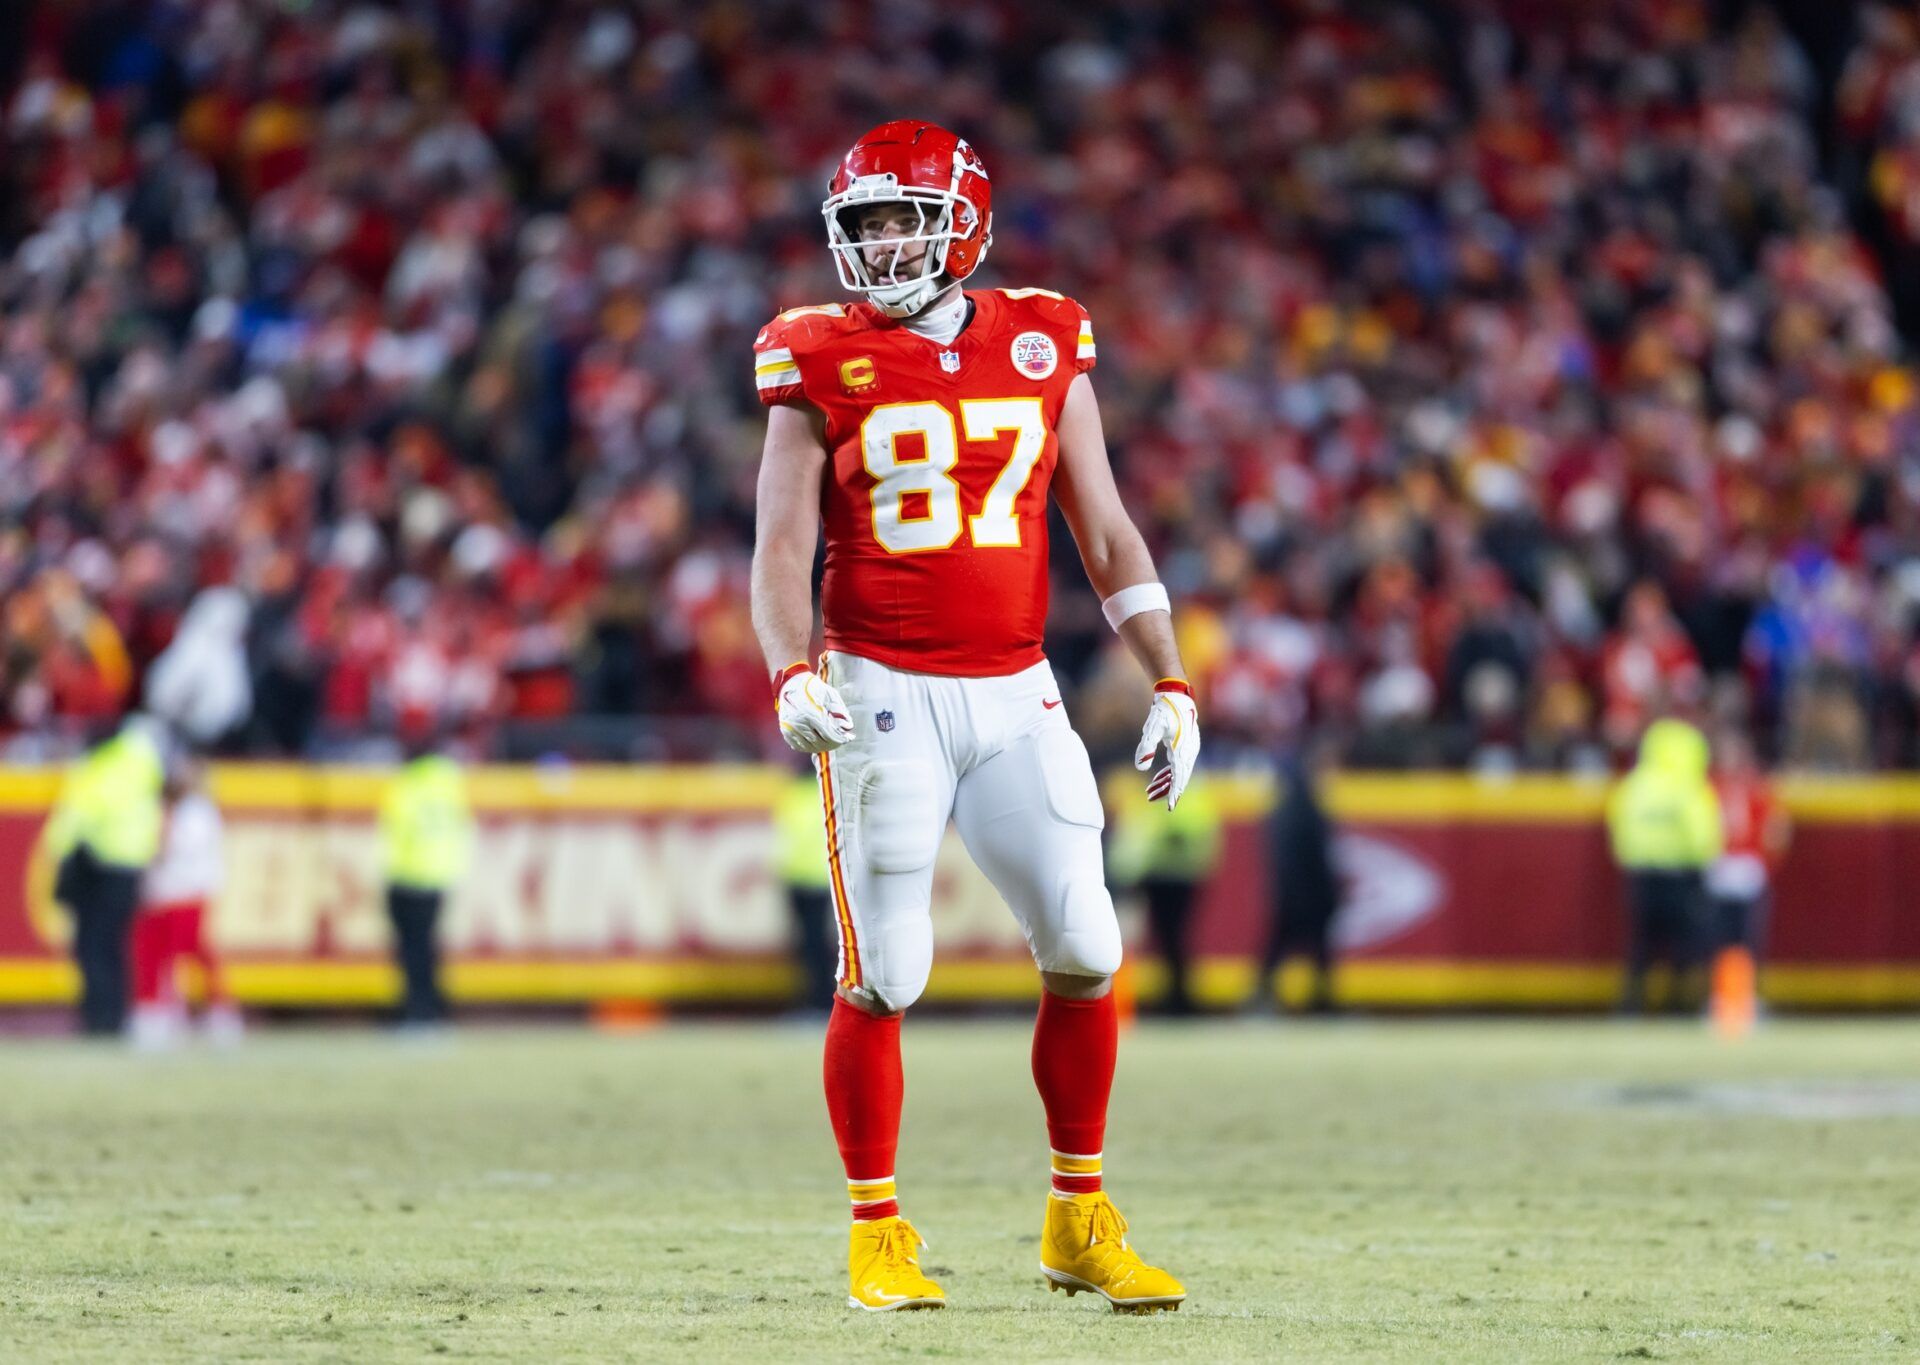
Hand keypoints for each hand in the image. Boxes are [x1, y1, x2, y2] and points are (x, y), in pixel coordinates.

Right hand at [774, 665, 854, 752]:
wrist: (790, 683)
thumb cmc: (813, 687)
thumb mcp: (830, 694)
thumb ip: (840, 710)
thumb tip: (849, 727)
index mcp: (811, 713)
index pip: (828, 735)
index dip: (839, 740)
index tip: (846, 739)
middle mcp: (798, 722)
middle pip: (819, 743)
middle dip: (832, 745)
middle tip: (839, 742)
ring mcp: (789, 727)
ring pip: (809, 747)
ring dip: (821, 747)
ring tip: (829, 743)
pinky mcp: (785, 730)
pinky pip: (798, 745)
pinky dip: (809, 747)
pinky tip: (816, 743)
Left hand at [1134, 679, 1199, 809]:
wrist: (1176, 695)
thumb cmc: (1164, 710)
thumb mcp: (1152, 728)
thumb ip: (1146, 746)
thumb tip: (1140, 767)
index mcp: (1183, 749)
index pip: (1179, 776)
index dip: (1174, 792)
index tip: (1170, 806)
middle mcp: (1189, 752)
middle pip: (1179, 778)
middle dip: (1166, 790)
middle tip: (1150, 798)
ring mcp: (1189, 750)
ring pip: (1179, 773)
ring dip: (1165, 783)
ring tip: (1150, 791)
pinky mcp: (1185, 747)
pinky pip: (1178, 766)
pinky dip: (1168, 774)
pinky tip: (1158, 779)